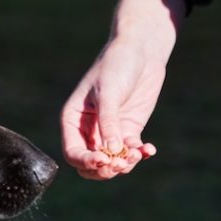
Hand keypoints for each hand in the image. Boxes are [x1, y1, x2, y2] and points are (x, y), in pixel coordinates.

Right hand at [60, 0, 188, 179]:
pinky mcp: (128, 130)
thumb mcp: (109, 93)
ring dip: (123, 164)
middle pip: (90, 165)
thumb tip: (111, 152)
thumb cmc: (117, 65)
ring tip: (136, 155)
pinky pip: (130, 152)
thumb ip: (109, 122)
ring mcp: (109, 132)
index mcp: (73, 120)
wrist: (141, 51)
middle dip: (105, 169)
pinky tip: (148, 149)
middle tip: (120, 163)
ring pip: (111, 162)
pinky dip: (138, 154)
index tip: (104, 160)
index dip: (86, 162)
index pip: (73, 153)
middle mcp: (88, 130)